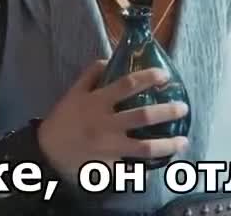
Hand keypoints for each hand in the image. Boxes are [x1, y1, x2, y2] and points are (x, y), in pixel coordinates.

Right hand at [37, 60, 189, 177]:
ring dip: (167, 144)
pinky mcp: (108, 166)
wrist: (47, 152)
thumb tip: (108, 58)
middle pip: (143, 116)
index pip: (128, 85)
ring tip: (183, 142)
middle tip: (183, 108)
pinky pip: (132, 169)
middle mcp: (106, 124)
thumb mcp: (73, 93)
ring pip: (144, 147)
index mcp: (98, 103)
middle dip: (167, 111)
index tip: (165, 75)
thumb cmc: (63, 119)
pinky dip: (147, 171)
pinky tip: (162, 167)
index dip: (148, 78)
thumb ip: (90, 75)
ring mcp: (109, 147)